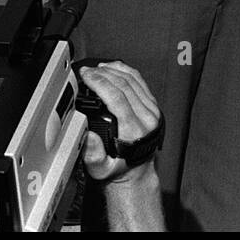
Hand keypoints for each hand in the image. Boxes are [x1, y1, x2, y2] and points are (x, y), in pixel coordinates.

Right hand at [79, 61, 161, 182]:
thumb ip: (93, 155)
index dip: (100, 83)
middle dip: (103, 74)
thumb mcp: (101, 169)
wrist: (137, 170)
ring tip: (97, 69)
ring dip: (114, 70)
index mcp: (134, 131)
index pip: (117, 97)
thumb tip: (87, 135)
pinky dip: (127, 71)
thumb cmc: (119, 168)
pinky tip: (114, 69)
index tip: (87, 76)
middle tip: (87, 71)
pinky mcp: (153, 106)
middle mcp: (146, 118)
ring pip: (134, 81)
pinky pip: (141, 82)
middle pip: (125, 85)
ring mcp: (152, 110)